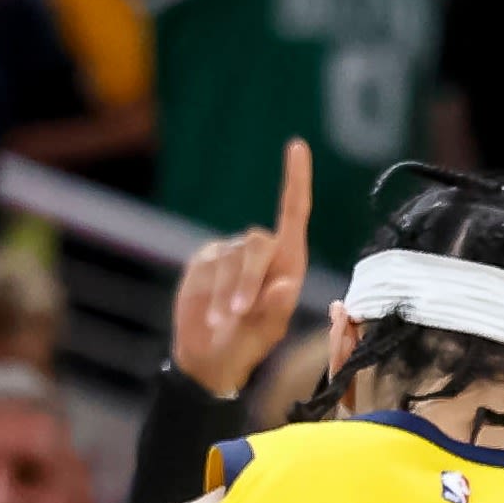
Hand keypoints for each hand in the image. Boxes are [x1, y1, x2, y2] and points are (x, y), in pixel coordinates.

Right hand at [174, 140, 314, 399]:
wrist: (209, 356)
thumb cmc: (248, 346)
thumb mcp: (265, 333)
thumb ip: (275, 309)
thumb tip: (287, 283)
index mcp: (288, 265)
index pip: (294, 214)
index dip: (296, 180)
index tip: (297, 146)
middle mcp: (262, 254)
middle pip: (258, 242)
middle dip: (248, 278)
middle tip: (238, 313)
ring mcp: (231, 254)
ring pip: (231, 258)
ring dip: (228, 292)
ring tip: (225, 321)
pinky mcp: (206, 259)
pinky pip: (211, 264)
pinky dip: (213, 290)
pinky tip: (212, 311)